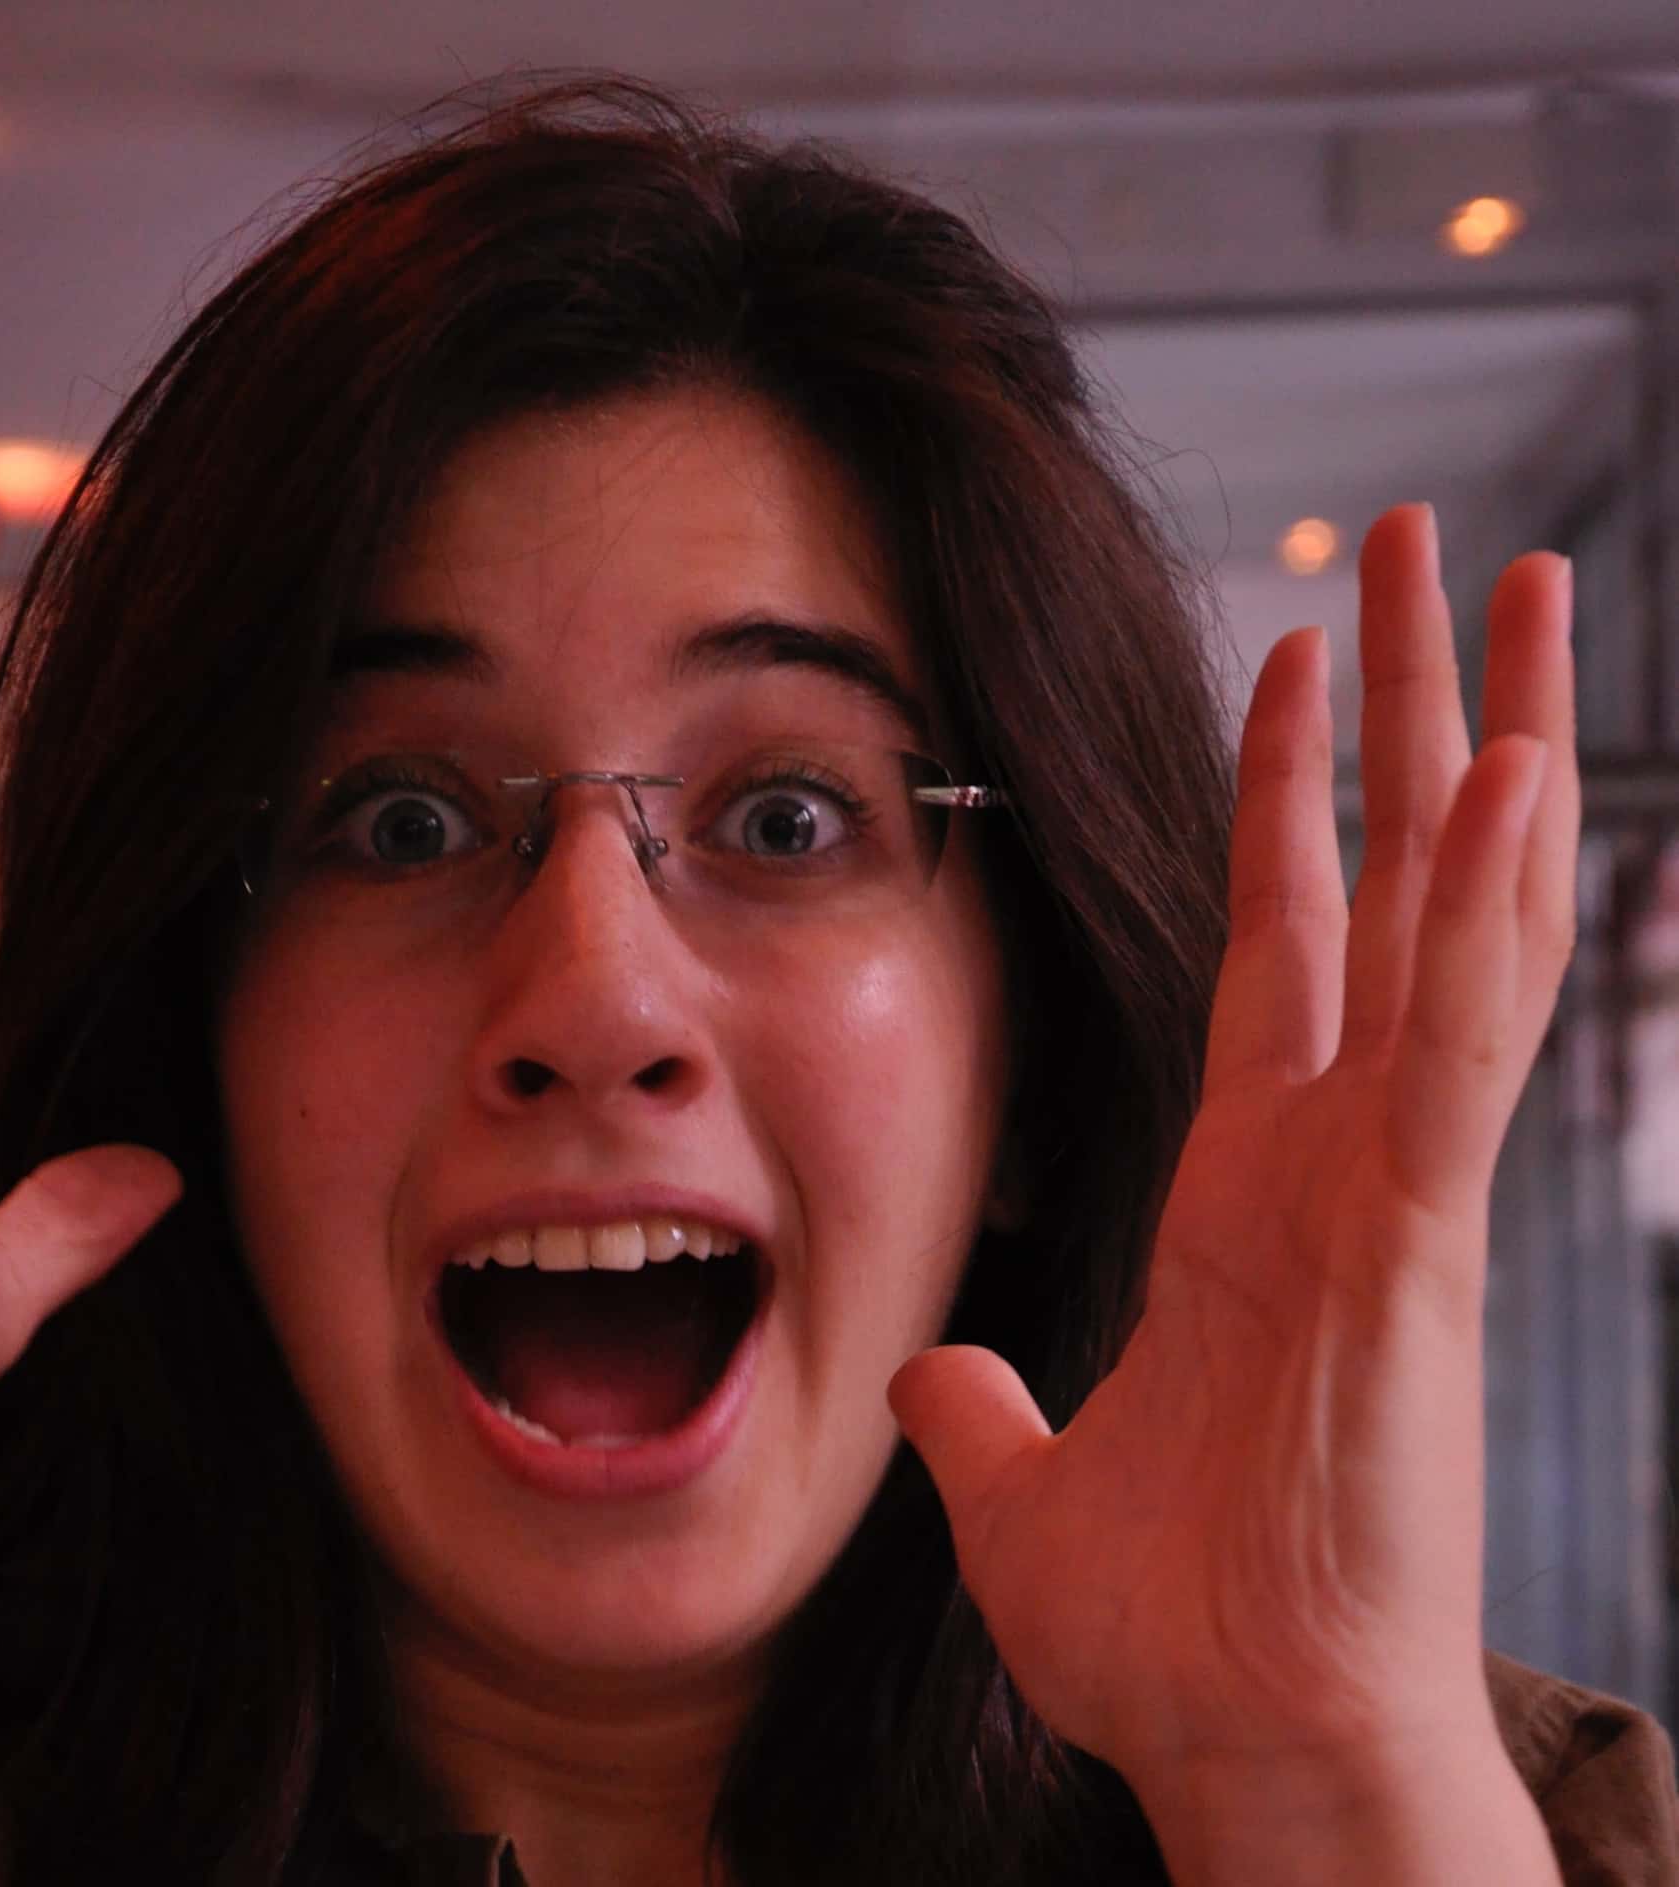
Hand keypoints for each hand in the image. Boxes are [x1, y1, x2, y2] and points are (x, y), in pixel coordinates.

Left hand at [885, 503, 1577, 1784]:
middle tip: (1424, 547)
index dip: (1291, 804)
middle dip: (1405, 710)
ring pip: (1448, 923)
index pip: (1280, 946)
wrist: (1250, 1744)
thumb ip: (981, 1410)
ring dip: (1476, 746)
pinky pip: (1453, 1047)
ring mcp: (1387, 1189)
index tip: (1293, 665)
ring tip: (1508, 579)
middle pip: (1384, 888)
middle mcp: (1334, 1159)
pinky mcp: (1410, 1244)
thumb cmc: (1179, 1636)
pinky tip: (1508, 774)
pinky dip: (1485, 913)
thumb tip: (931, 1369)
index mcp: (1251, 1189)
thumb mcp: (1028, 1488)